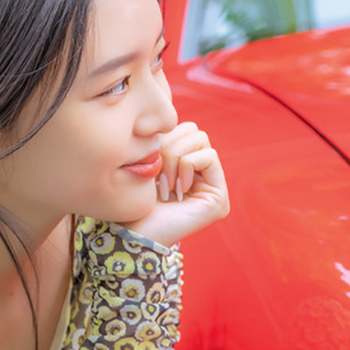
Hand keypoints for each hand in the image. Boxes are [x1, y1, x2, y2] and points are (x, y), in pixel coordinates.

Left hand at [125, 121, 229, 246]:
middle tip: (158, 173)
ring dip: (176, 157)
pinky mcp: (219, 199)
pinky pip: (209, 156)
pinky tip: (177, 190)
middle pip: (194, 130)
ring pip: (201, 140)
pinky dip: (187, 166)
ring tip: (166, 183)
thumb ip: (164, 139)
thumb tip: (172, 116)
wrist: (130, 233)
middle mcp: (202, 177)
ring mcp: (213, 189)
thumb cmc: (131, 200)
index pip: (184, 129)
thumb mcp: (146, 160)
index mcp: (185, 168)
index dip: (165, 138)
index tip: (150, 164)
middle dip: (170, 146)